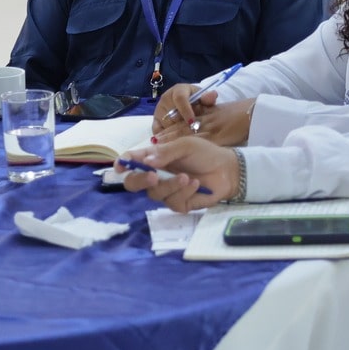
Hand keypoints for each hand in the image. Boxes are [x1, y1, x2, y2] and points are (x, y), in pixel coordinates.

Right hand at [118, 135, 237, 211]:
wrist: (227, 170)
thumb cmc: (205, 154)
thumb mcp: (185, 146)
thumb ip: (165, 153)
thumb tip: (146, 163)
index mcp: (153, 158)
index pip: (131, 161)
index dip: (122, 163)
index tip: (120, 166)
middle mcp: (155, 175)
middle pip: (133, 183)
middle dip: (139, 180)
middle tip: (152, 177)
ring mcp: (166, 191)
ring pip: (155, 194)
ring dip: (171, 185)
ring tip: (188, 177)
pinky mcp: (178, 203)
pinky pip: (173, 202)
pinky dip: (185, 192)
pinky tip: (196, 184)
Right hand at [152, 84, 212, 140]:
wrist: (191, 105)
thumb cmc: (198, 103)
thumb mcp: (205, 99)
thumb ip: (208, 98)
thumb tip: (212, 96)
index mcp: (179, 90)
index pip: (180, 99)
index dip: (186, 111)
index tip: (192, 123)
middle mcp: (166, 98)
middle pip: (170, 113)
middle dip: (180, 125)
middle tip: (190, 135)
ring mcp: (159, 110)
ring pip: (164, 123)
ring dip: (174, 133)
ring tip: (184, 141)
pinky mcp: (155, 121)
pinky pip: (157, 131)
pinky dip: (165, 139)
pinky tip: (174, 144)